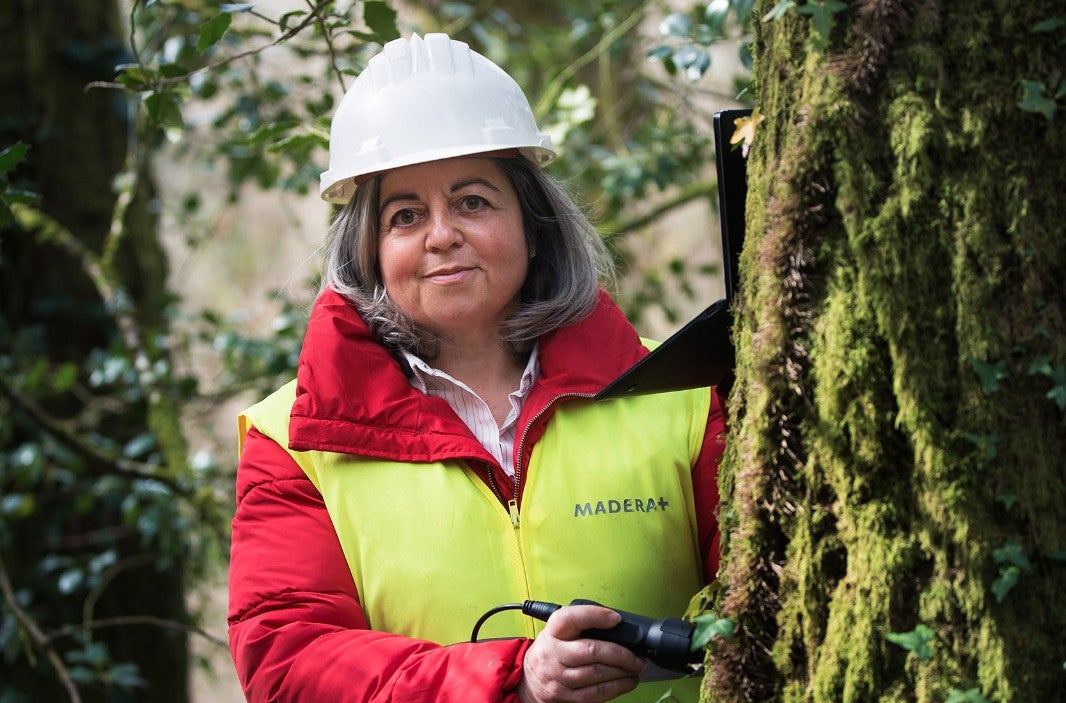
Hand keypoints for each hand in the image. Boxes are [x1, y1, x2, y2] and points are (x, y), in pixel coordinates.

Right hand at [517, 603, 644, 702]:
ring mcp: (558, 677)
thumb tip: (615, 624)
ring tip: (635, 668)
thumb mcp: (557, 632)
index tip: (615, 618)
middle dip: (620, 654)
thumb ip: (580, 626)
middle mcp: (553, 653)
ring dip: (623, 672)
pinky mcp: (565, 696)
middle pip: (591, 651)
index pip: (572, 617)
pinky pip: (595, 693)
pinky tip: (626, 682)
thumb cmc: (549, 652)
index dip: (596, 615)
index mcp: (553, 631)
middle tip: (636, 656)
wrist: (528, 680)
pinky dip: (616, 688)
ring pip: (597, 674)